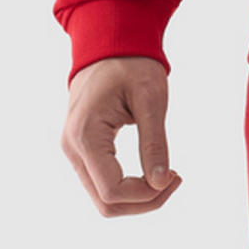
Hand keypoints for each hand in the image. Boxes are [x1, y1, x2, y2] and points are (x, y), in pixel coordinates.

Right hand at [62, 57, 180, 215]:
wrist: (108, 44)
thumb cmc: (132, 65)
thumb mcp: (151, 100)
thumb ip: (155, 143)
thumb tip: (162, 184)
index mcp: (85, 135)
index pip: (112, 191)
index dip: (148, 195)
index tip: (176, 175)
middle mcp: (72, 148)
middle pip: (105, 203)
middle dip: (144, 201)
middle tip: (175, 179)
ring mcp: (73, 150)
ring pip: (102, 198)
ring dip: (137, 198)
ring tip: (166, 176)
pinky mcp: (80, 150)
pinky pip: (101, 184)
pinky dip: (128, 187)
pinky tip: (151, 172)